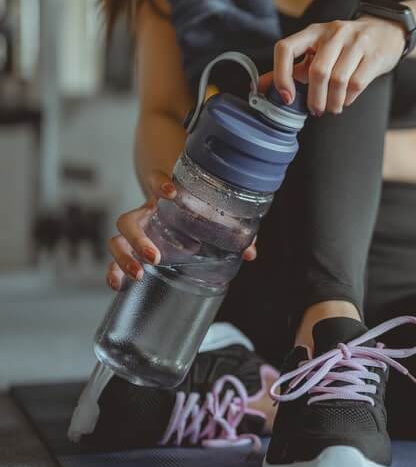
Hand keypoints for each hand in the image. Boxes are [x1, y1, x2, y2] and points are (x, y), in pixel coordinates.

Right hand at [105, 171, 257, 291]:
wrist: (176, 204)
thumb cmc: (196, 210)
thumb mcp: (212, 215)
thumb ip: (232, 230)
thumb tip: (250, 253)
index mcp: (165, 198)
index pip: (156, 180)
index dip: (160, 184)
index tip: (172, 193)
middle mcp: (146, 213)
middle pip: (129, 220)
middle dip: (138, 239)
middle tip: (155, 257)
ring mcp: (137, 230)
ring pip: (117, 240)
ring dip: (124, 257)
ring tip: (139, 274)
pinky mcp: (132, 248)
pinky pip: (116, 259)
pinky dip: (113, 272)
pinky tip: (117, 285)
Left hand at [271, 17, 405, 115]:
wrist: (387, 30)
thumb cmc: (347, 45)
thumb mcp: (318, 49)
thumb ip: (292, 67)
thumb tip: (261, 86)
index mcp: (313, 31)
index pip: (286, 48)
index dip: (281, 75)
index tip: (287, 96)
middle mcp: (334, 33)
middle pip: (318, 71)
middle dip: (315, 98)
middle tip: (316, 110)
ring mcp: (356, 42)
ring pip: (338, 80)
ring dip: (332, 101)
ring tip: (331, 108)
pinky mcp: (375, 55)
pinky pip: (357, 83)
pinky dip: (349, 98)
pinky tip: (346, 100)